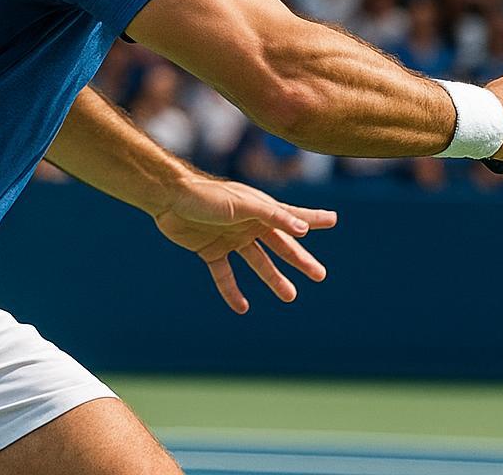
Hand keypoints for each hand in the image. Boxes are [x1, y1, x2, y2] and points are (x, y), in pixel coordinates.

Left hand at [151, 175, 336, 313]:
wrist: (169, 198)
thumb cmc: (208, 195)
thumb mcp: (244, 204)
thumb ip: (273, 215)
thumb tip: (303, 229)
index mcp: (260, 210)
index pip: (293, 217)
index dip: (314, 218)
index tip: (333, 220)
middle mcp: (249, 225)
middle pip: (280, 246)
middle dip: (300, 260)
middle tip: (319, 275)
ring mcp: (230, 238)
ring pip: (257, 263)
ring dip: (273, 279)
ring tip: (290, 296)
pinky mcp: (211, 250)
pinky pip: (225, 275)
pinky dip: (232, 291)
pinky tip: (243, 307)